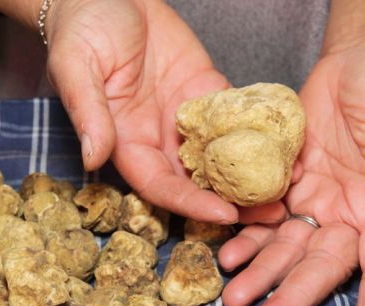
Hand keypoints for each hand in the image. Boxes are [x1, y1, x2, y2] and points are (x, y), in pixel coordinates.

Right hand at [41, 0, 284, 223]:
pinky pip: (235, 117)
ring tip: (288, 186)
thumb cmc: (82, 30)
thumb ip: (88, 113)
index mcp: (127, 143)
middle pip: (198, 183)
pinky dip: (259, 131)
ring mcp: (187, 118)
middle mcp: (160, 139)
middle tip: (272, 214)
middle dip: (233, 201)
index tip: (224, 215)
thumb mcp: (76, 68)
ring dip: (252, 175)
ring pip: (222, 156)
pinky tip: (287, 143)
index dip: (191, 204)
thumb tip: (93, 159)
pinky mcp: (207, 92)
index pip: (161, 186)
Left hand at [220, 33, 364, 305]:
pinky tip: (225, 253)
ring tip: (232, 298)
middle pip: (322, 267)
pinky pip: (263, 215)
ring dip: (260, 273)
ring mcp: (318, 200)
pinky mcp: (289, 182)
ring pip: (286, 247)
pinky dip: (245, 235)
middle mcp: (352, 215)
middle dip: (294, 298)